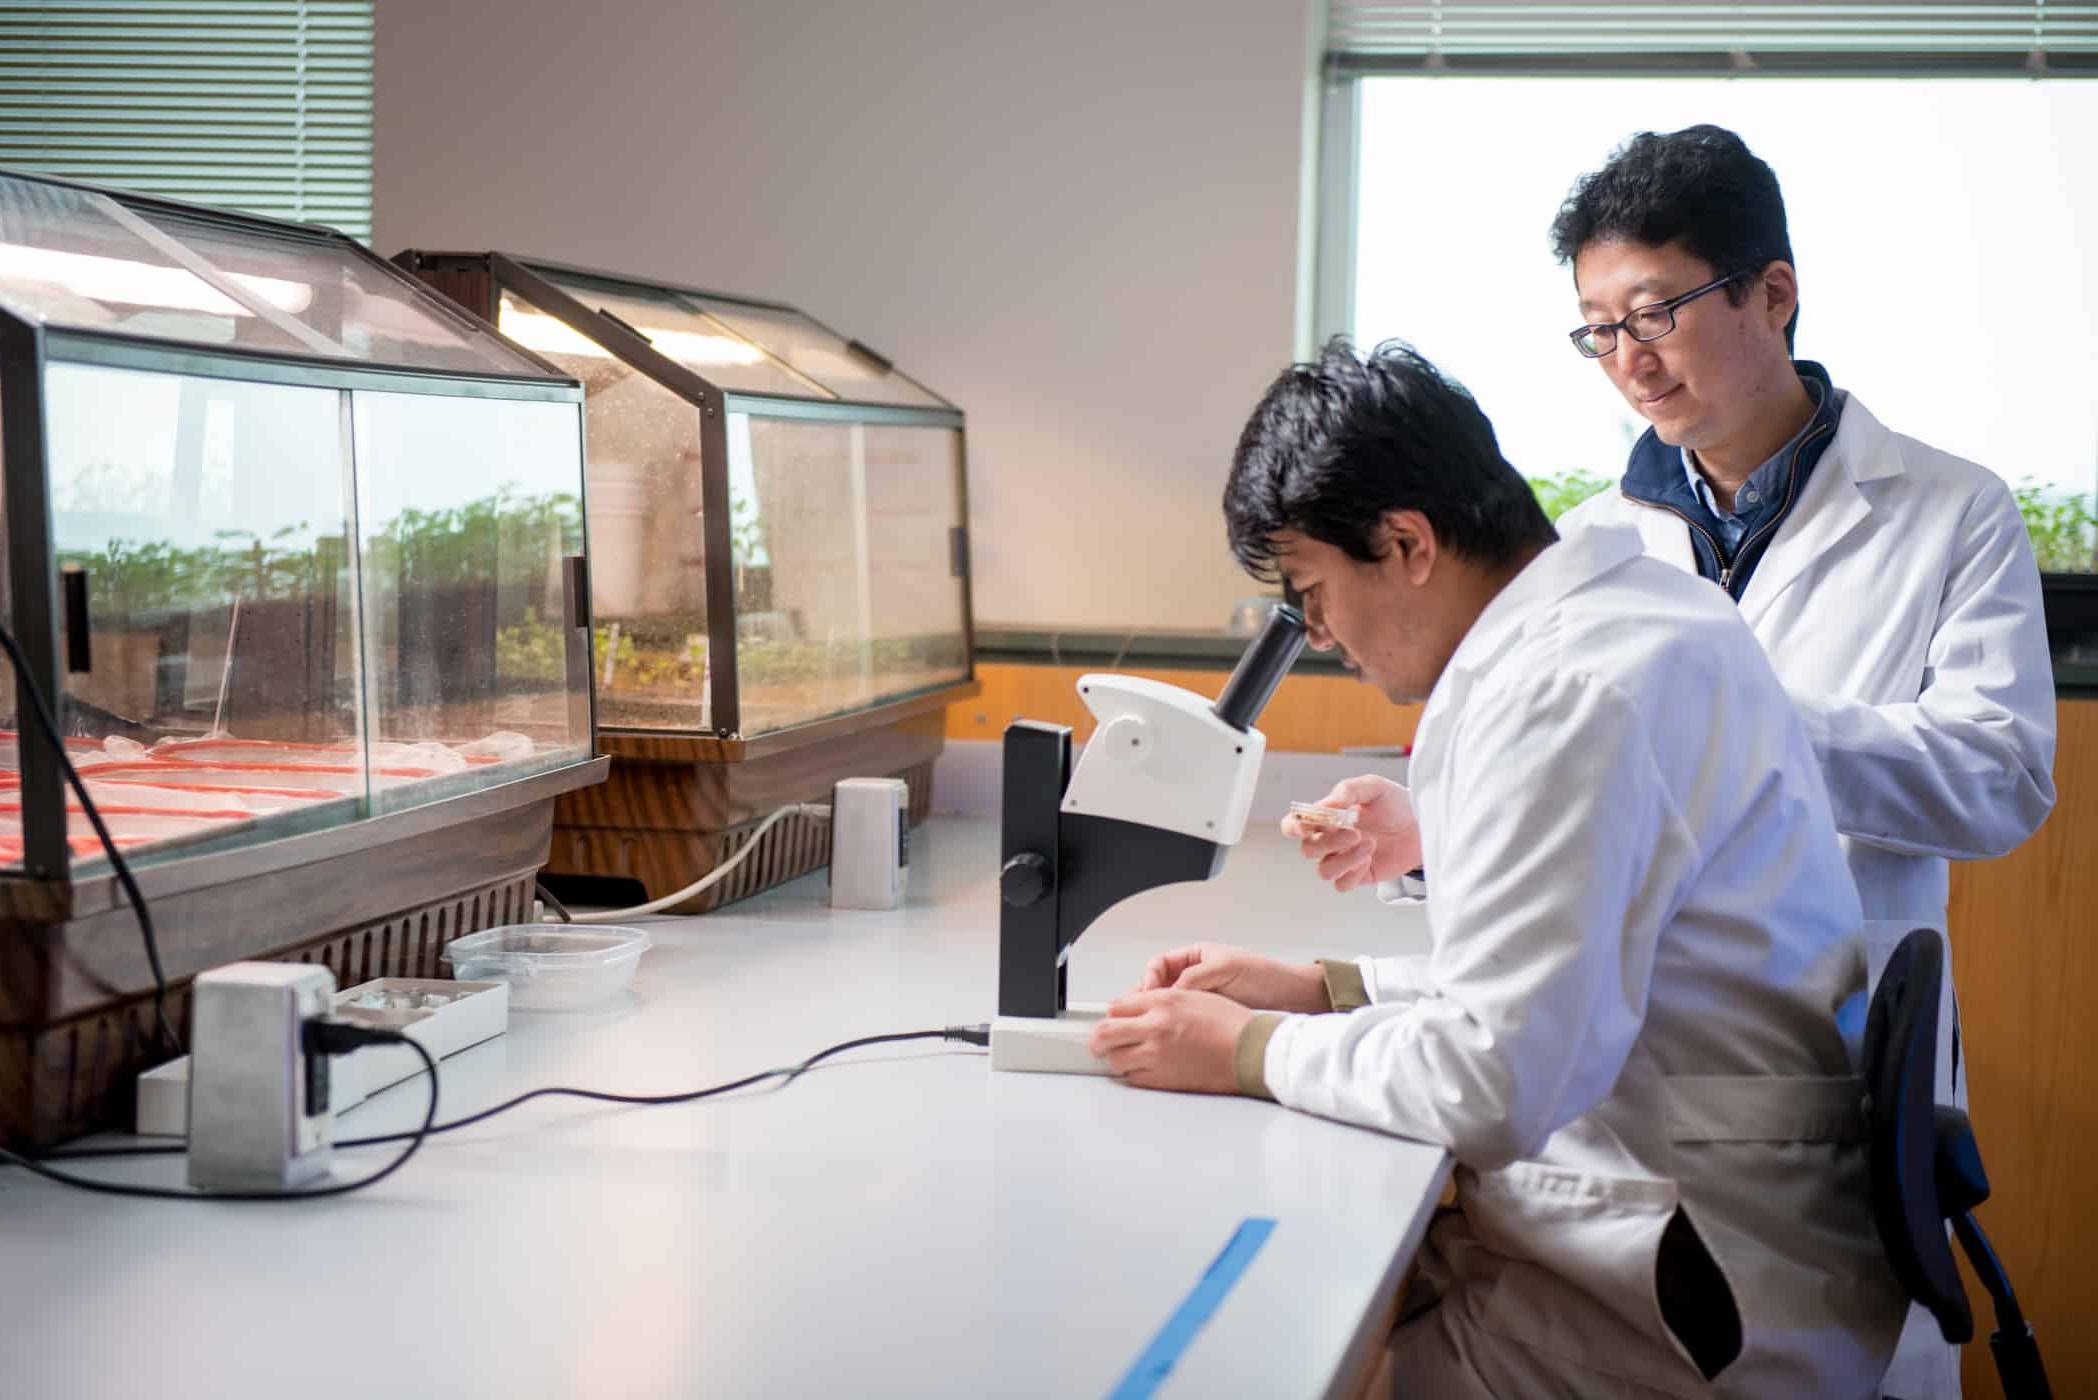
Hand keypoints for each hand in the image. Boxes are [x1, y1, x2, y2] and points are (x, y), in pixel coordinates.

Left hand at [1086, 989, 1251, 1092]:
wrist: (1250, 1051)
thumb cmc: (1230, 1024)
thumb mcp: (1194, 996)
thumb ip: (1161, 1000)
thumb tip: (1137, 1007)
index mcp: (1163, 1002)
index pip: (1116, 1006)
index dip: (1112, 1015)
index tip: (1114, 1020)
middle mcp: (1155, 1027)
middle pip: (1105, 1033)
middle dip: (1099, 1039)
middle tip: (1099, 1043)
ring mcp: (1157, 1055)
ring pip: (1115, 1060)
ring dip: (1116, 1058)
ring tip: (1124, 1056)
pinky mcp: (1164, 1079)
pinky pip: (1134, 1078)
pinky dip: (1134, 1074)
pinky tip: (1144, 1068)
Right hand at [1135, 943, 1328, 1011]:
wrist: (1289, 996)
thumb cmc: (1263, 975)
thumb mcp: (1226, 968)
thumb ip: (1195, 977)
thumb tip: (1169, 992)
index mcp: (1194, 956)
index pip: (1158, 965)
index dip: (1149, 979)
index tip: (1149, 996)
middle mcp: (1193, 975)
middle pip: (1157, 986)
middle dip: (1146, 999)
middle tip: (1139, 1015)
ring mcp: (1199, 996)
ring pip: (1166, 1005)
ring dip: (1157, 1014)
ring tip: (1151, 1027)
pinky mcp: (1205, 1015)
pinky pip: (1181, 1018)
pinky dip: (1172, 1025)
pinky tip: (1170, 1034)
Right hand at [1279, 774, 1421, 893]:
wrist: (1422, 825)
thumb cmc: (1395, 803)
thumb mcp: (1373, 787)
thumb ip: (1348, 791)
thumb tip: (1326, 805)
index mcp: (1326, 818)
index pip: (1294, 826)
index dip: (1295, 827)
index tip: (1308, 825)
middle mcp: (1329, 841)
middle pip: (1308, 850)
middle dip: (1329, 842)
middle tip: (1356, 832)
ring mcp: (1342, 860)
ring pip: (1323, 871)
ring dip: (1344, 859)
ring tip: (1369, 844)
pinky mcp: (1358, 876)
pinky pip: (1342, 884)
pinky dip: (1353, 873)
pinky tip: (1369, 858)